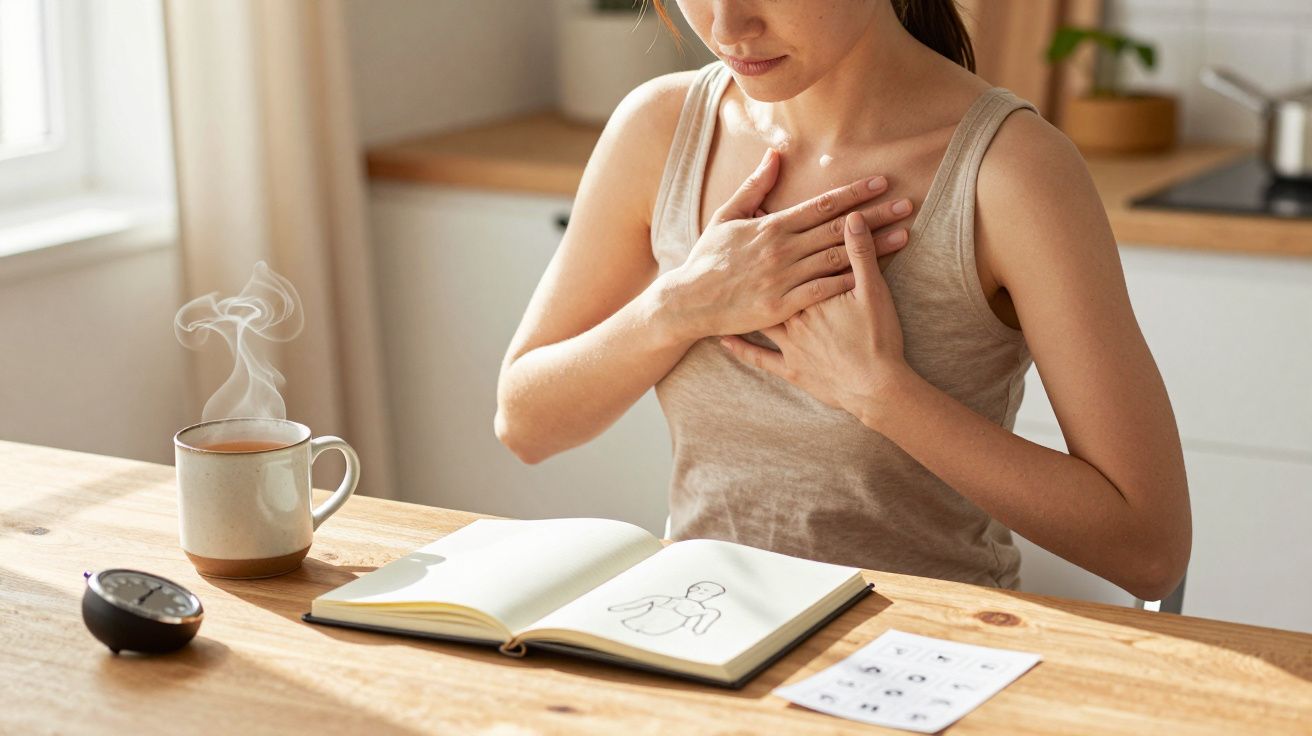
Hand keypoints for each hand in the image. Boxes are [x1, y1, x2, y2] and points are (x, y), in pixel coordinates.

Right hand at [662, 148, 913, 339]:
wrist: (689, 301)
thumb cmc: (708, 259)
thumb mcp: (727, 217)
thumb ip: (754, 186)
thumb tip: (776, 155)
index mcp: (771, 225)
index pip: (822, 204)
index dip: (854, 193)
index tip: (881, 182)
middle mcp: (781, 249)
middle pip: (838, 228)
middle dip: (876, 215)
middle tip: (908, 204)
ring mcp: (783, 278)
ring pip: (837, 258)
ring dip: (874, 247)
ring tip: (904, 236)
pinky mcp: (782, 305)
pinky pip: (823, 291)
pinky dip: (849, 282)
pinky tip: (875, 276)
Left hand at [720, 211, 910, 425]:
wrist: (875, 388)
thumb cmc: (877, 338)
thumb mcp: (874, 290)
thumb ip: (861, 252)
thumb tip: (852, 217)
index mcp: (810, 292)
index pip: (788, 257)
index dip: (771, 236)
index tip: (756, 217)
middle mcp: (792, 316)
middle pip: (768, 284)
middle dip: (752, 264)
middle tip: (735, 248)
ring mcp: (788, 345)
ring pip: (758, 318)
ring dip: (741, 304)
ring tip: (724, 288)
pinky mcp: (790, 369)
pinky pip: (759, 358)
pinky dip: (741, 348)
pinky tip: (724, 340)